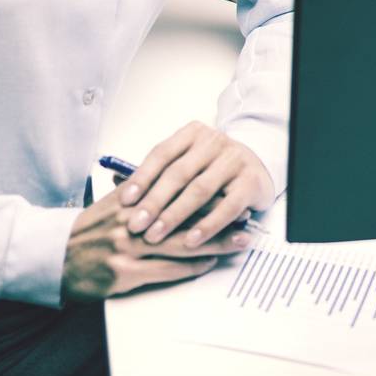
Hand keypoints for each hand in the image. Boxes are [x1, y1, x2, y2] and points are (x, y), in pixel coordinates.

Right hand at [61, 186, 249, 301]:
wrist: (53, 258)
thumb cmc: (84, 232)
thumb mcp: (110, 204)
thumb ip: (138, 193)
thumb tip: (166, 181)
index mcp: (131, 200)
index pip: (177, 192)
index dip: (207, 193)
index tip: (231, 190)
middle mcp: (131, 221)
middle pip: (185, 218)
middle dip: (219, 217)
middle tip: (246, 216)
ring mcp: (128, 248)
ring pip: (180, 244)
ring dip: (214, 243)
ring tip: (238, 240)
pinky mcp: (123, 273)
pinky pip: (164, 270)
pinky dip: (189, 267)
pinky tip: (208, 262)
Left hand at [119, 121, 274, 252]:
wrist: (259, 166)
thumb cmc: (213, 168)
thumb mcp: (188, 161)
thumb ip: (158, 172)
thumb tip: (117, 182)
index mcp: (193, 134)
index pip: (162, 153)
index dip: (142, 177)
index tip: (125, 200)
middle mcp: (214, 142)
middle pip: (178, 173)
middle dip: (154, 201)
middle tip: (134, 225)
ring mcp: (234, 160)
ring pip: (200, 190)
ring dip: (175, 215)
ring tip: (156, 235)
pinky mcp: (251, 182)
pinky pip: (227, 207)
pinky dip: (208, 226)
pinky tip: (191, 241)